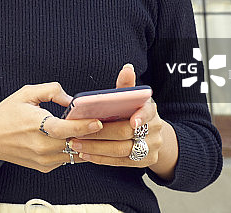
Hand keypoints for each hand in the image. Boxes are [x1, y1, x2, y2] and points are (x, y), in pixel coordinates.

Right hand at [0, 82, 103, 172]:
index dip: (84, 126)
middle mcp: (40, 146)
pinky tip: (77, 139)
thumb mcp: (26, 93)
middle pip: (75, 143)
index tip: (98, 121)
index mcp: (36, 126)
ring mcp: (43, 159)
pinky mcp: (44, 167)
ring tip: (96, 132)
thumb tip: (72, 99)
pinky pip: (67, 159)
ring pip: (74, 154)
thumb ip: (51, 90)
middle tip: (107, 125)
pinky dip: (75, 150)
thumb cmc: (5, 114)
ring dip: (85, 144)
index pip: (65, 129)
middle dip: (92, 135)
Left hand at [67, 64, 178, 178]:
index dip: (140, 116)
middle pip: (126, 133)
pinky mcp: (145, 162)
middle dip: (100, 133)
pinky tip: (85, 154)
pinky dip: (101, 159)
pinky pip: (120, 162)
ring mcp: (152, 147)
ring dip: (96, 148)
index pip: (147, 112)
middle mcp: (155, 129)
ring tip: (75, 144)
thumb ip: (126, 86)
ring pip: (122, 150)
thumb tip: (127, 68)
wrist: (151, 134)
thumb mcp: (132, 98)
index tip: (131, 121)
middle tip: (77, 132)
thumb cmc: (133, 111)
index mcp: (150, 110)